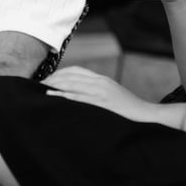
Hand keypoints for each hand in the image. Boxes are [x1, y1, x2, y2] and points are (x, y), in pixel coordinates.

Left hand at [44, 66, 158, 122]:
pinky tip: (54, 97)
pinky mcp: (102, 103)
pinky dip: (65, 96)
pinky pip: (80, 97)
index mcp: (102, 79)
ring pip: (73, 84)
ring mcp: (101, 92)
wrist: (145, 114)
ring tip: (43, 89)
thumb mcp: (112, 94)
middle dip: (54, 78)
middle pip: (72, 75)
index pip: (76, 70)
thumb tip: (79, 92)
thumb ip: (97, 91)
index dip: (60, 72)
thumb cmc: (128, 108)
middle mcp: (100, 82)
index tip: (49, 78)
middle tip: (40, 84)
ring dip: (56, 86)